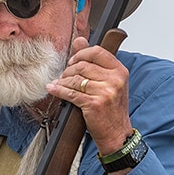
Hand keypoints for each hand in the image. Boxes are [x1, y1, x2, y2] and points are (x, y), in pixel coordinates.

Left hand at [46, 36, 132, 156]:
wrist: (117, 134)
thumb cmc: (112, 109)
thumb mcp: (109, 82)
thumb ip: (94, 61)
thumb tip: (79, 40)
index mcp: (120, 71)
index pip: (96, 52)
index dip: (80, 54)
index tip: (73, 61)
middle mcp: (115, 79)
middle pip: (83, 65)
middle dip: (69, 70)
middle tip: (64, 76)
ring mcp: (105, 92)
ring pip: (75, 79)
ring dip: (63, 81)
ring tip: (59, 84)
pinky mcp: (93, 104)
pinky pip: (70, 93)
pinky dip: (59, 90)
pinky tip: (53, 89)